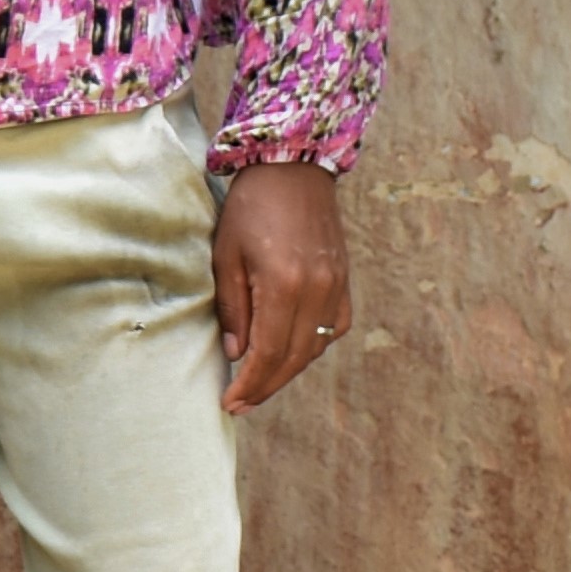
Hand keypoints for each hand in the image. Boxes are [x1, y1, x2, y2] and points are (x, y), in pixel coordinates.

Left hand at [211, 161, 351, 415]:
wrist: (294, 168)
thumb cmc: (251, 207)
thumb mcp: (226, 255)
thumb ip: (232, 307)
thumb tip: (236, 353)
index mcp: (285, 284)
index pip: (269, 353)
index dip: (251, 384)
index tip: (231, 403)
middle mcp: (318, 290)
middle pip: (295, 358)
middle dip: (266, 386)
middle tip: (241, 404)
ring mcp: (337, 285)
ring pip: (317, 346)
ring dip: (289, 370)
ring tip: (259, 383)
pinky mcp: (344, 279)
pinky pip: (335, 327)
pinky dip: (314, 346)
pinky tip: (292, 352)